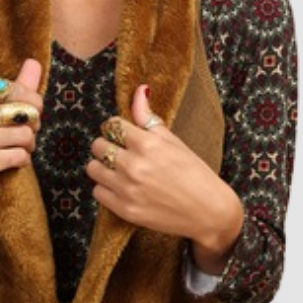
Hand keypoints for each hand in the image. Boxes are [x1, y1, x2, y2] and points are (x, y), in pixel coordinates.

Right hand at [0, 59, 42, 231]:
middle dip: (33, 125)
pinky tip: (11, 162)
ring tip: (18, 149)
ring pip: (25, 134)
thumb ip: (14, 89)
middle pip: (25, 111)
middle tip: (25, 135)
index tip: (24, 117)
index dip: (32, 105)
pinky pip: (20, 156)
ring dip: (29, 145)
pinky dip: (23, 161)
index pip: (18, 90)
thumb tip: (35, 61)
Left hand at [86, 84, 242, 273]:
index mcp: (147, 144)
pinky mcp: (125, 210)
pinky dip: (106, 188)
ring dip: (103, 167)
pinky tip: (121, 187)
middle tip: (122, 152)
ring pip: (93, 168)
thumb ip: (149, 117)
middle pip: (98, 145)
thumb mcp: (173, 141)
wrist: (208, 212)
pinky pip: (98, 192)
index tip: (124, 135)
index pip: (112, 125)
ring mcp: (128, 189)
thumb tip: (140, 90)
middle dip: (108, 145)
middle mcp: (134, 165)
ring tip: (119, 169)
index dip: (118, 128)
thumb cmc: (194, 173)